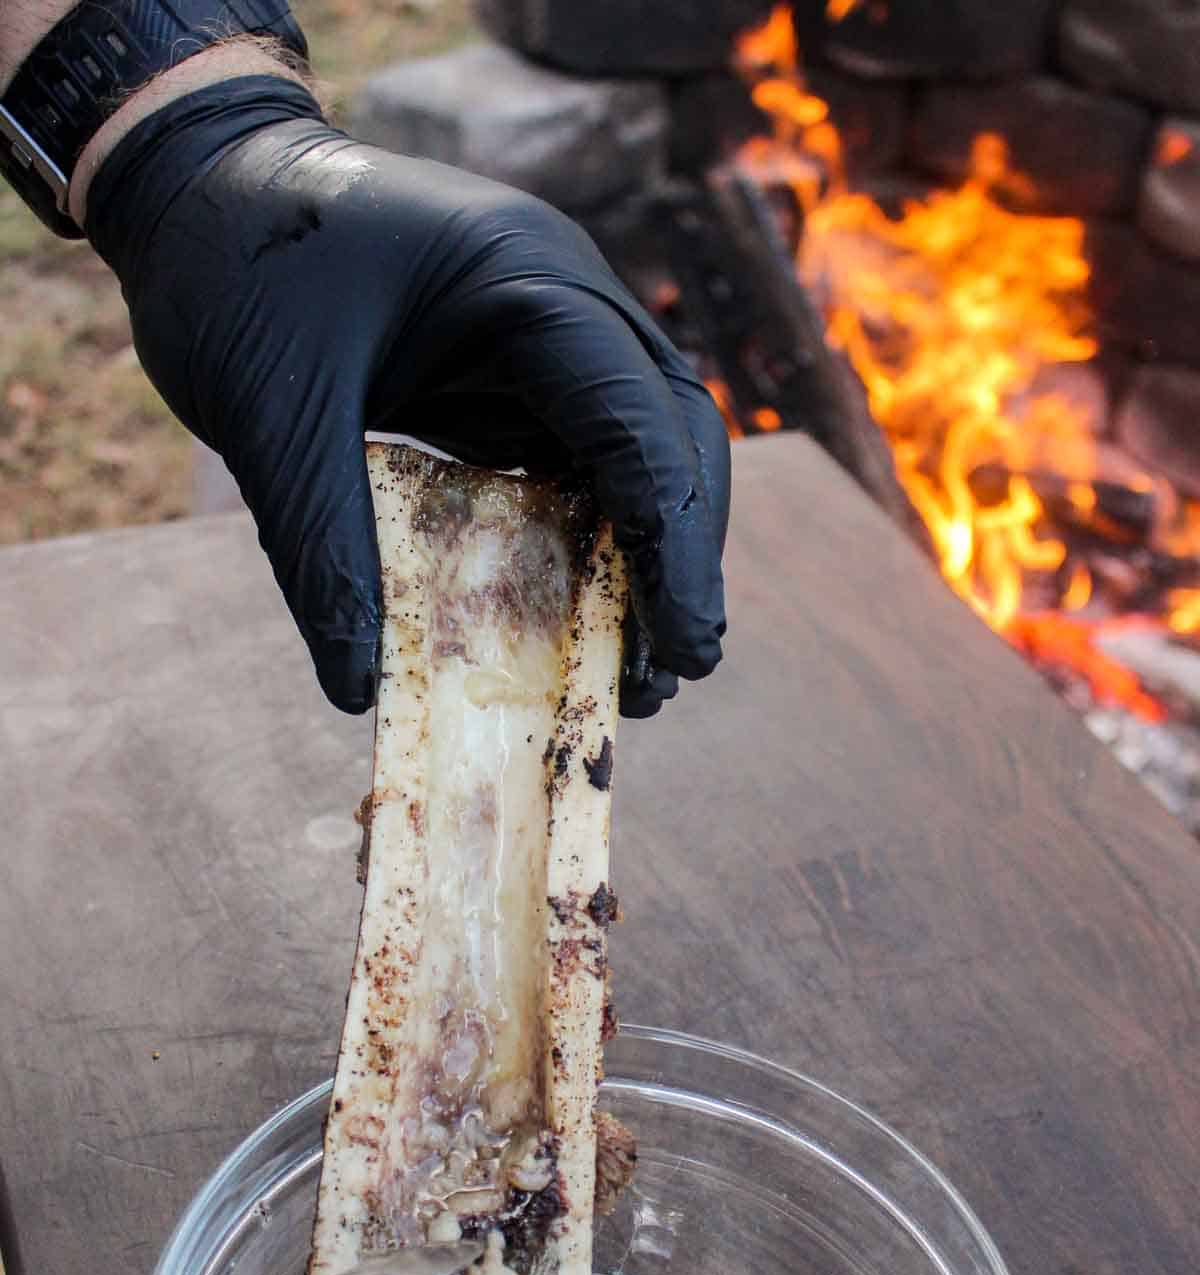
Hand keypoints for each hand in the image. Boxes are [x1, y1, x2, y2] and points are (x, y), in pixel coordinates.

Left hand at [86, 75, 729, 717]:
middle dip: (682, 557)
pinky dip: (586, 544)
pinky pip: (575, 467)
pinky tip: (577, 617)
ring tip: (632, 674)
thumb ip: (319, 544)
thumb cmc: (230, 266)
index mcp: (523, 277)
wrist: (196, 182)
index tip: (685, 648)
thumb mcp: (265, 412)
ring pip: (638, 456)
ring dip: (644, 560)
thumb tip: (359, 685)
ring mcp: (544, 336)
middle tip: (673, 673)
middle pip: (670, 435)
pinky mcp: (511, 376)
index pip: (636, 415)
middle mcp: (561, 299)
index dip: (673, 539)